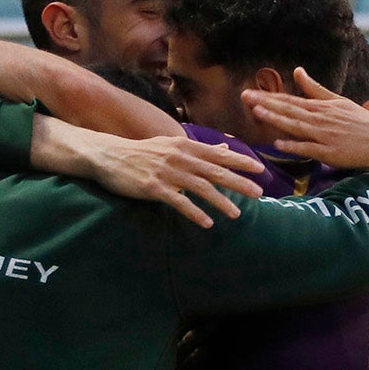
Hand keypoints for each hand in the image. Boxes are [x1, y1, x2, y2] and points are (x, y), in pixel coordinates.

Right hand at [79, 131, 263, 226]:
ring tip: (236, 214)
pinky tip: (207, 223)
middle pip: (215, 171)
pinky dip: (194, 213)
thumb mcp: (171, 146)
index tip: (260, 169)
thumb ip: (199, 150)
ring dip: (221, 201)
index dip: (240, 162)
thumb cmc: (141, 153)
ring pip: (201, 188)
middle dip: (239, 182)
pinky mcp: (154, 187)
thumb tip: (225, 149)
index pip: (219, 154)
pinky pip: (179, 202)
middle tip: (259, 193)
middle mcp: (179, 157)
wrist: (108, 155)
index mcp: (185, 146)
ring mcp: (167, 173)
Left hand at [242, 68, 368, 178]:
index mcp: (322, 107)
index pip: (290, 100)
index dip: (268, 97)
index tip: (249, 93)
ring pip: (296, 126)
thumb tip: (298, 71)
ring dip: (276, 119)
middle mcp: (322, 119)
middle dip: (266, 104)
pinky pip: (309, 149)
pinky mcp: (331, 153)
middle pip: (289, 110)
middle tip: (245, 97)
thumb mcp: (338, 102)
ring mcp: (326, 136)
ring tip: (257, 113)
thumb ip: (315, 89)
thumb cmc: (361, 123)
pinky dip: (294, 145)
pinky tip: (279, 143)